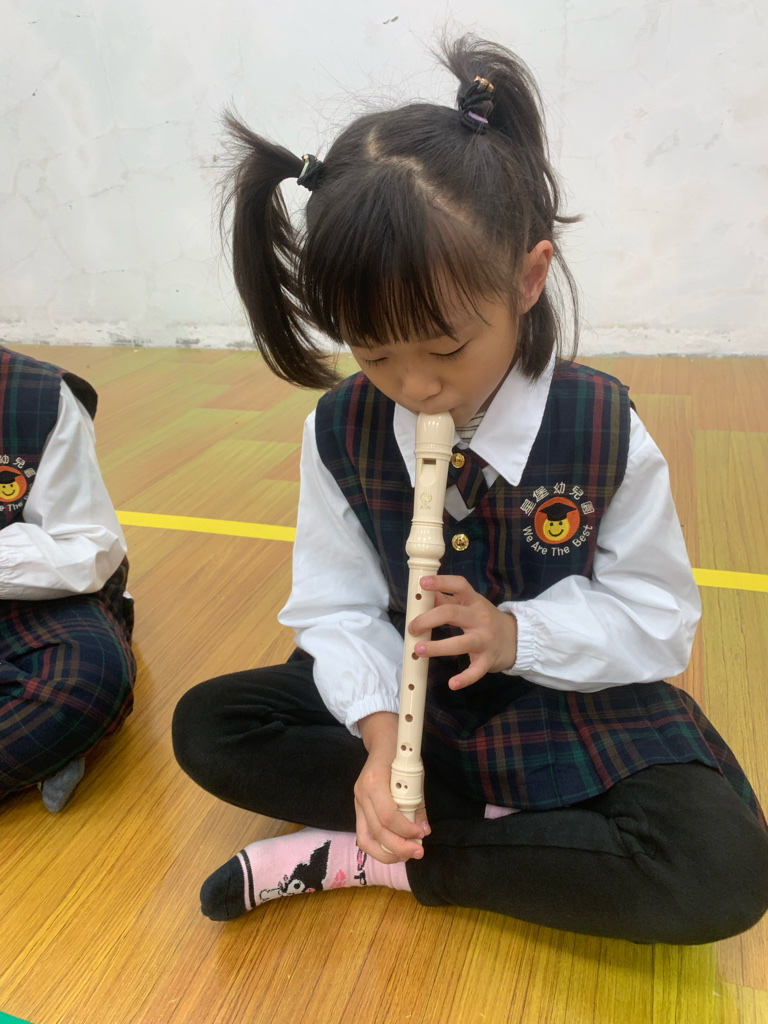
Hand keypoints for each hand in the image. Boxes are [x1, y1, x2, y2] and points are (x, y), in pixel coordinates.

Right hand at [355, 712, 429, 863]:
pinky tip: (395, 849)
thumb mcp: (414, 774)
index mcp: (374, 782)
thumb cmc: (400, 755)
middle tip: (418, 852)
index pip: (388, 816)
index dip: (406, 830)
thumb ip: (417, 803)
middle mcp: (361, 794)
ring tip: (406, 855)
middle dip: (399, 848)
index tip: (422, 833)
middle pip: (376, 832)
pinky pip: (365, 834)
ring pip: (365, 839)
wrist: (381, 742)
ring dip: (387, 853)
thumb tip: (423, 830)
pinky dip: (380, 846)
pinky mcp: (358, 809)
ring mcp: (357, 802)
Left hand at [408, 575, 517, 689]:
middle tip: (413, 628)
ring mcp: (485, 640)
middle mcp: (480, 618)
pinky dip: (464, 678)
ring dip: (437, 647)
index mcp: (473, 601)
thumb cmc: (485, 620)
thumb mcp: (470, 605)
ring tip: (418, 650)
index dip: (441, 582)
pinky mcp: (488, 660)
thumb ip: (447, 599)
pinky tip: (452, 684)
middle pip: (452, 613)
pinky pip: (476, 670)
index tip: (423, 583)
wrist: (516, 639)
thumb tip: (426, 592)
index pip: (459, 586)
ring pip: (461, 643)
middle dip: (428, 619)